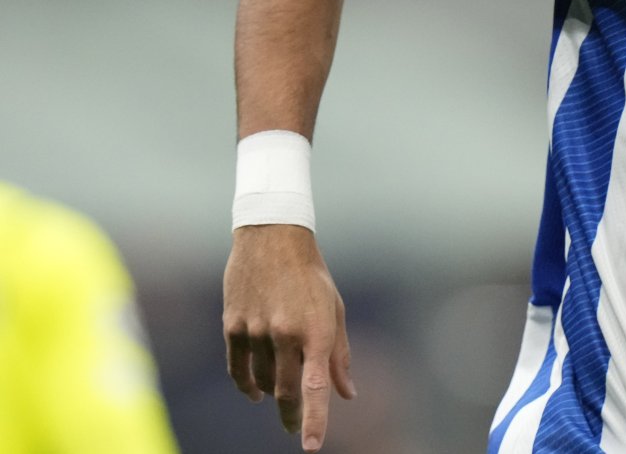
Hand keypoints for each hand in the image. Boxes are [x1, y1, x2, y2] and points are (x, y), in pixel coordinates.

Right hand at [223, 225, 355, 451]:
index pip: (315, 387)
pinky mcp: (232, 326)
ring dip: (271, 392)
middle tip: (294, 429)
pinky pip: (238, 370)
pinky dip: (247, 385)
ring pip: (261, 382)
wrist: (273, 238)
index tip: (311, 446)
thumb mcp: (335, 310)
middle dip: (291, 416)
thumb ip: (339, 354)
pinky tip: (255, 390)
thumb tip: (346, 394)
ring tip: (279, 388)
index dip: (314, 420)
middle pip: (284, 392)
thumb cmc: (311, 276)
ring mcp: (255, 331)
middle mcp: (285, 333)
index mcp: (316, 329)